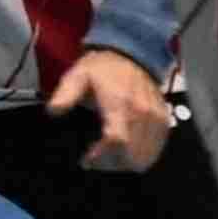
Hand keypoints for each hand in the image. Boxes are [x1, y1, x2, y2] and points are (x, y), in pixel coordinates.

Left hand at [48, 46, 172, 172]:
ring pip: (144, 158)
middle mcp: (142, 113)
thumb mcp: (78, 76)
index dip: (101, 157)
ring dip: (125, 163)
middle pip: (131, 156)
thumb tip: (54, 112)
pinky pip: (155, 151)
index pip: (117, 141)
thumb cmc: (103, 68)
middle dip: (111, 164)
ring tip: (110, 155)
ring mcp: (156, 119)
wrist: (132, 53)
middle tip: (96, 159)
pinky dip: (140, 157)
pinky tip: (126, 150)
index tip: (87, 159)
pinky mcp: (164, 122)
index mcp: (120, 103)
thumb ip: (65, 95)